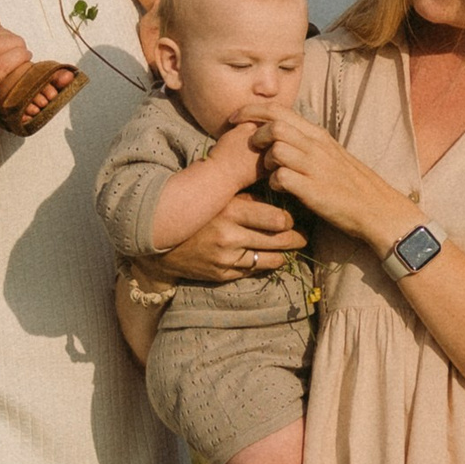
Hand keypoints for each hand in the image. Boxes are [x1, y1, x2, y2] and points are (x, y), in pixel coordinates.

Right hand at [165, 189, 304, 285]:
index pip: (278, 220)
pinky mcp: (221, 274)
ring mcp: (225, 259)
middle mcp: (229, 236)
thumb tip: (279, 189)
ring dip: (284, 254)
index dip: (290, 220)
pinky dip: (264, 264)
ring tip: (290, 248)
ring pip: (270, 259)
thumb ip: (247, 196)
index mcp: (230, 211)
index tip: (292, 217)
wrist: (161, 241)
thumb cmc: (197, 212)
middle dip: (295, 238)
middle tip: (303, 236)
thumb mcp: (219, 197)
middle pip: (279, 241)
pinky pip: (253, 271)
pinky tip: (269, 257)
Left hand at [247, 105, 406, 248]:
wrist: (377, 208)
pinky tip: (280, 189)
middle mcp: (316, 146)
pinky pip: (281, 178)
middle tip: (247, 147)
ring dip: (265, 160)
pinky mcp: (314, 190)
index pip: (279, 110)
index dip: (252, 110)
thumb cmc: (352, 184)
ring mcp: (316, 167)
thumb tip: (281, 136)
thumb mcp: (331, 154)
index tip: (235, 118)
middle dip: (254, 133)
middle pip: (274, 125)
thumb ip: (307, 143)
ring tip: (269, 171)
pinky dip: (274, 182)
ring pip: (276, 149)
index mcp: (318, 135)